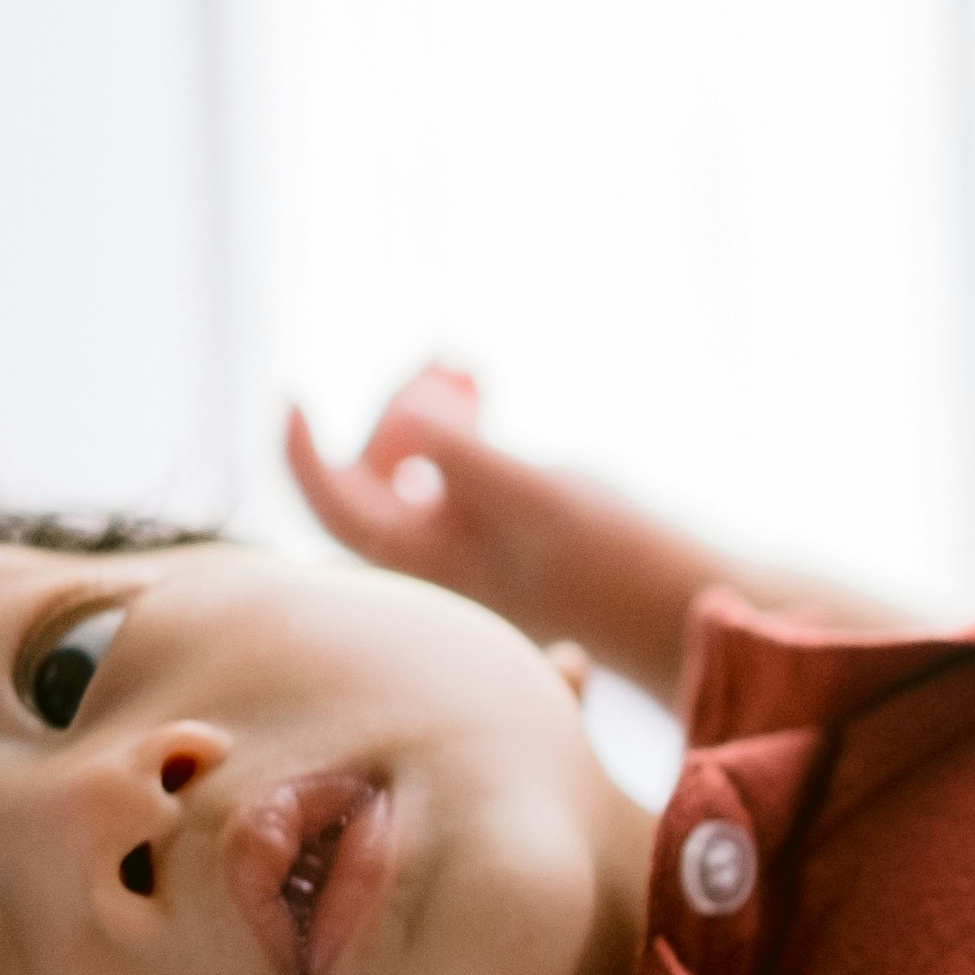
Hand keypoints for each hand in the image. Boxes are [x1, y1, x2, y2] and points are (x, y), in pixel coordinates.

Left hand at [285, 363, 639, 653]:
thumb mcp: (535, 495)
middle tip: (451, 367)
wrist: (681, 607)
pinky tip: (481, 395)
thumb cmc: (615, 559)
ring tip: (465, 368)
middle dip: (398, 412)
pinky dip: (457, 434)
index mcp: (426, 563)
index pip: (333, 506)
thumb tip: (405, 419)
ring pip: (415, 473)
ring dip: (428, 416)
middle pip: (374, 477)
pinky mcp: (503, 542)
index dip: (300, 452)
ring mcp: (469, 553)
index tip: (293, 395)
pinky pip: (452, 479)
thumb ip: (463, 454)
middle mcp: (436, 564)